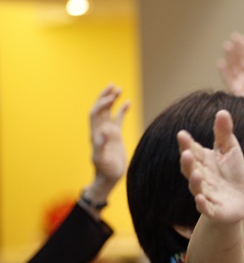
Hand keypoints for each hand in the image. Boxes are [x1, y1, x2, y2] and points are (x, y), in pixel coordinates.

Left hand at [84, 84, 128, 205]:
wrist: (109, 177)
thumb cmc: (105, 170)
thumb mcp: (102, 159)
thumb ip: (101, 145)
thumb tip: (105, 130)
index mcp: (96, 134)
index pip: (96, 113)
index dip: (102, 104)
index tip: (112, 99)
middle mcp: (100, 130)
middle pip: (101, 109)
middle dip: (105, 96)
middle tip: (112, 86)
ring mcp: (108, 132)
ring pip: (109, 112)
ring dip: (113, 100)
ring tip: (119, 89)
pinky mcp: (116, 136)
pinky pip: (118, 119)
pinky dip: (122, 110)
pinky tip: (128, 103)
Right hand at [177, 110, 243, 223]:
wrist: (236, 203)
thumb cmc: (231, 175)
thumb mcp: (230, 151)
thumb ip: (224, 133)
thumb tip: (222, 111)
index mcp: (203, 161)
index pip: (193, 151)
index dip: (187, 144)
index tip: (182, 134)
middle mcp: (200, 176)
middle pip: (191, 169)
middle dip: (188, 161)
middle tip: (186, 152)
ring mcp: (205, 193)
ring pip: (196, 187)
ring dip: (194, 182)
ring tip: (194, 174)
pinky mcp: (212, 209)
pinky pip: (205, 207)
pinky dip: (202, 204)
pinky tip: (200, 199)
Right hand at [217, 32, 243, 108]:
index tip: (242, 38)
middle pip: (239, 61)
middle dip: (236, 49)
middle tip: (233, 36)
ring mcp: (239, 85)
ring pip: (233, 68)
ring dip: (230, 57)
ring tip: (227, 45)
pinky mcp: (235, 92)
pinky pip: (229, 80)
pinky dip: (225, 72)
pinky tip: (221, 63)